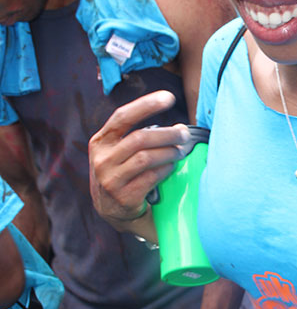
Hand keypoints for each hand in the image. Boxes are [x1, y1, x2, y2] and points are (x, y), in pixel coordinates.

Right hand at [88, 90, 189, 222]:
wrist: (112, 211)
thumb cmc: (122, 172)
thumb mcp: (117, 152)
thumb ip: (136, 136)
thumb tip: (179, 128)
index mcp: (100, 142)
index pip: (122, 117)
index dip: (146, 105)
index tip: (168, 98)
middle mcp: (102, 159)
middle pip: (139, 138)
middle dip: (167, 134)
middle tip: (185, 134)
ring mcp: (110, 180)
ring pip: (146, 158)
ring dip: (169, 152)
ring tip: (181, 151)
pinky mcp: (123, 197)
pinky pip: (151, 177)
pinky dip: (165, 169)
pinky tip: (171, 167)